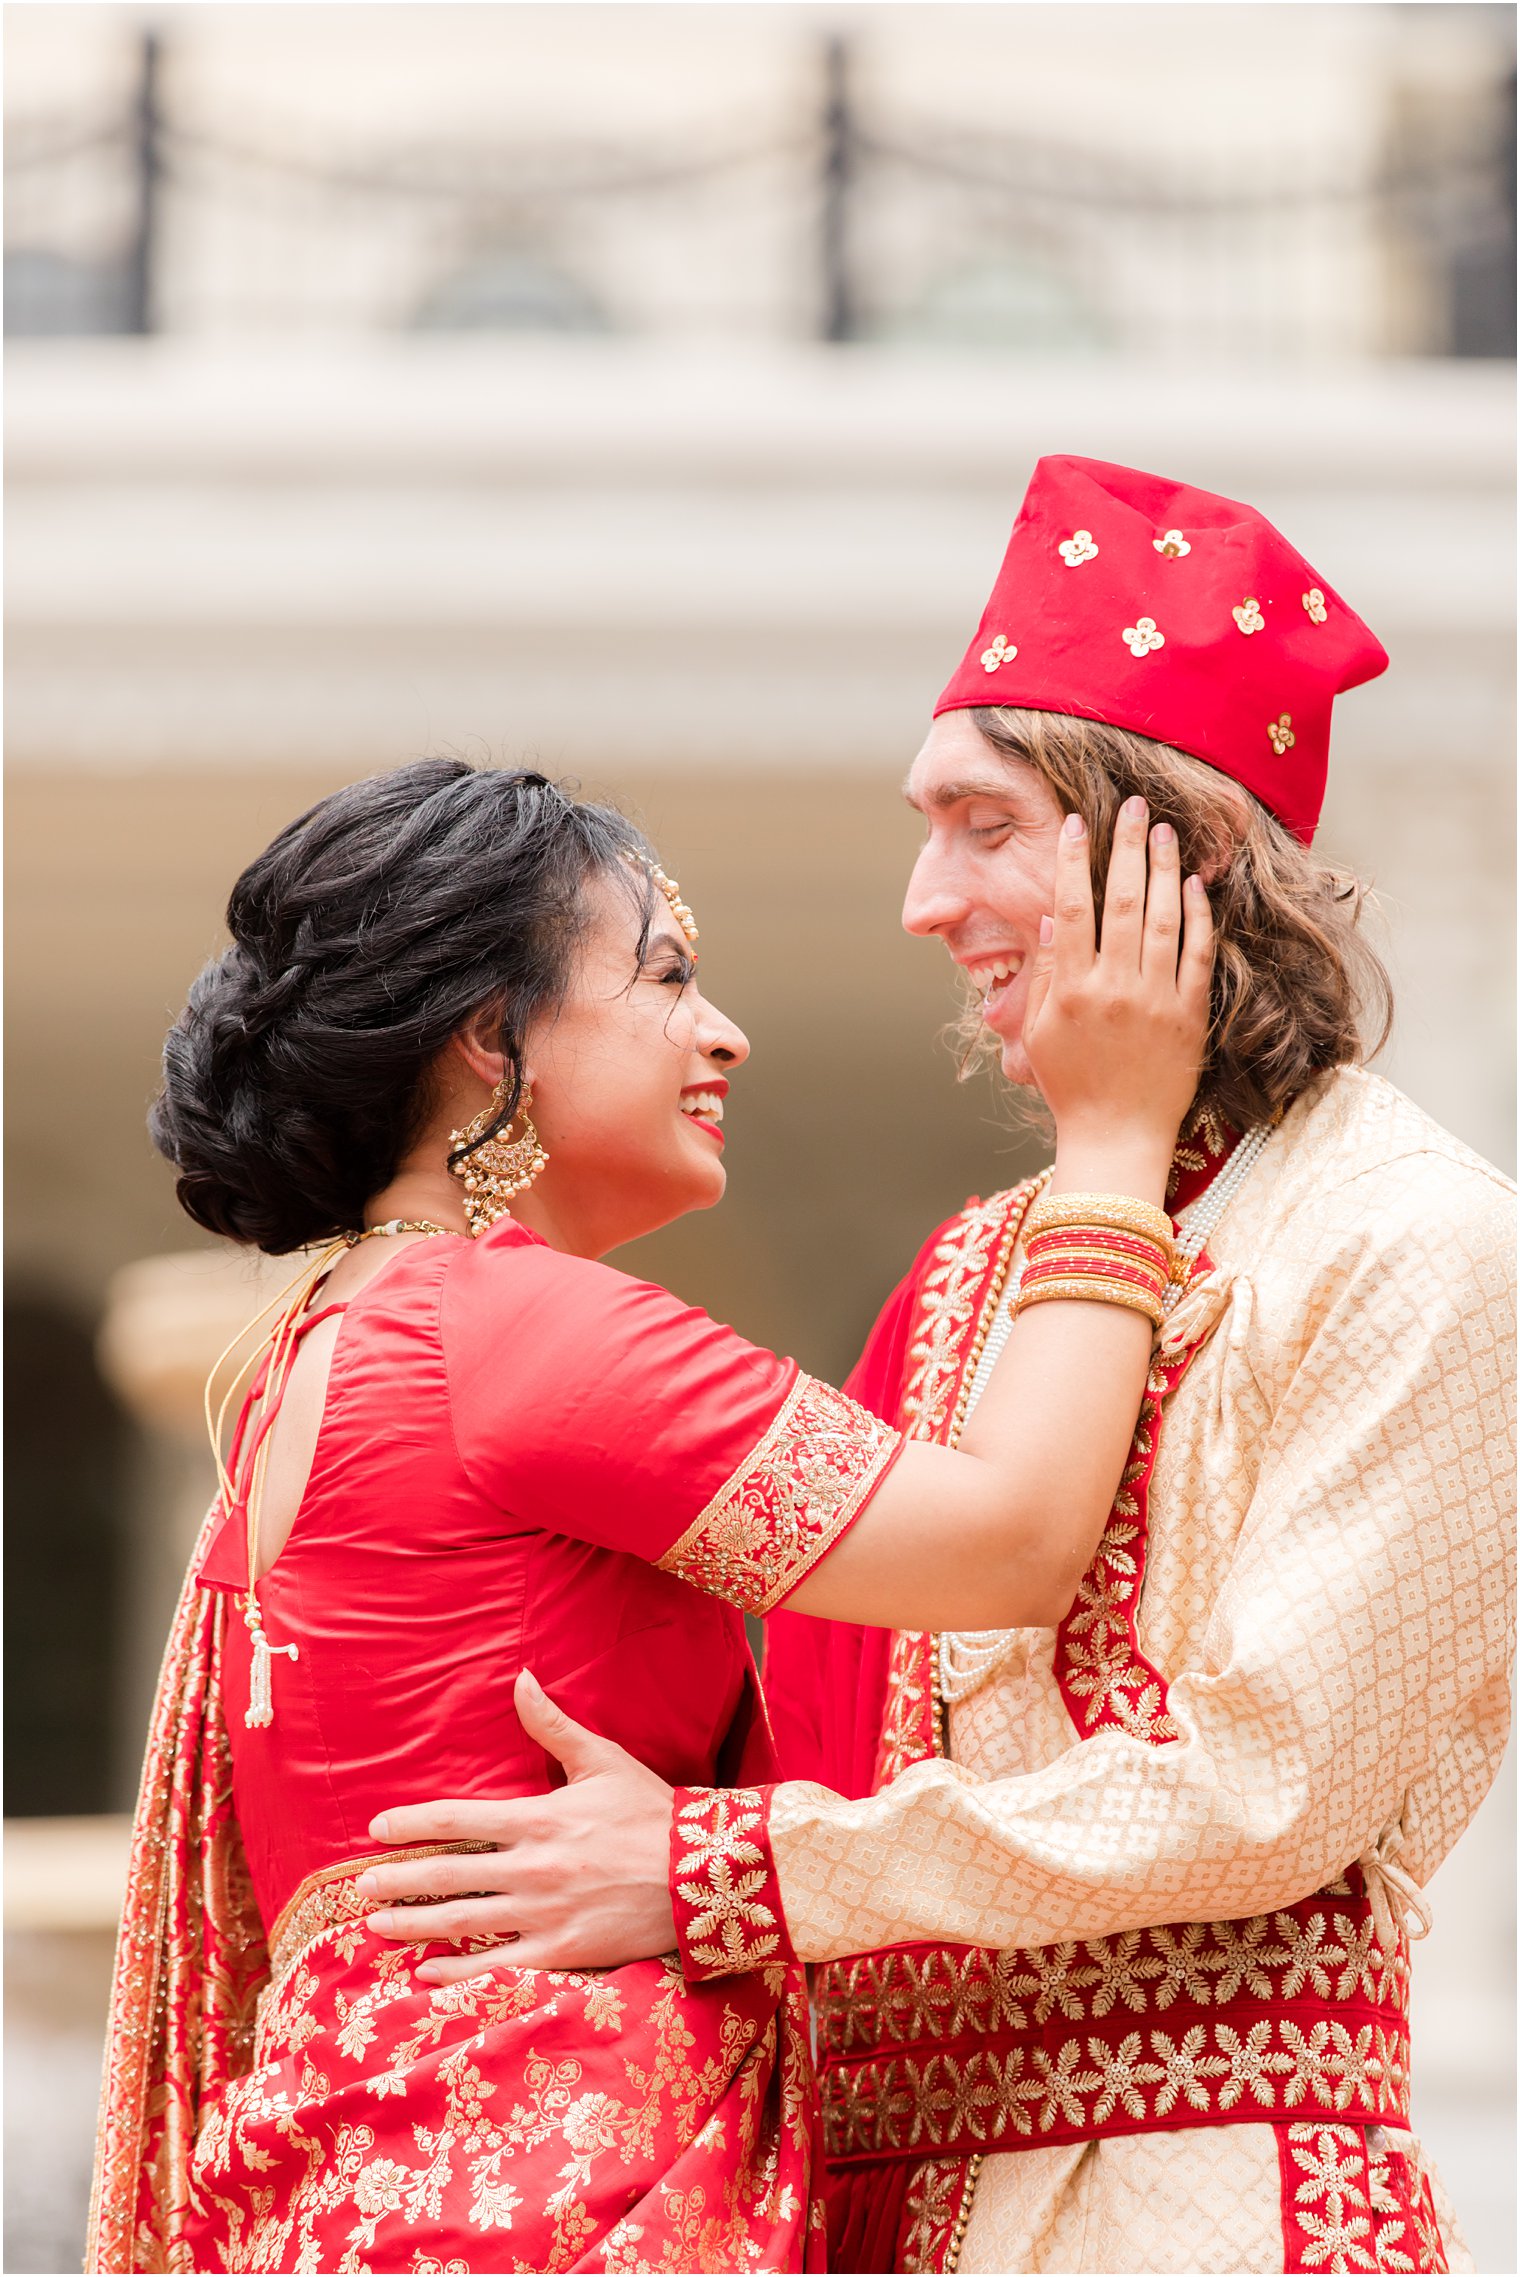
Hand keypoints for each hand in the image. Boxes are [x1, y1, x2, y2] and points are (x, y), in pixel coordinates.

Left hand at [355, 1670, 677, 1984]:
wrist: (703, 1871)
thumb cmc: (652, 1811)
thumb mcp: (603, 1760)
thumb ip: (553, 1725)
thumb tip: (521, 1678)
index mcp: (537, 1819)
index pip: (456, 1818)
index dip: (411, 1824)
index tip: (377, 1829)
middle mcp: (531, 1868)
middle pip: (447, 1875)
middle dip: (398, 1880)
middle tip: (359, 1887)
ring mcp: (544, 1914)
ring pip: (462, 1923)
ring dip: (414, 1925)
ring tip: (377, 1926)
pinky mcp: (562, 1952)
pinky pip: (498, 1965)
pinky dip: (458, 1972)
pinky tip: (428, 1974)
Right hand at [1022, 798, 1212, 1193]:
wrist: (1117, 1137)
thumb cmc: (1072, 1088)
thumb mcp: (1040, 1033)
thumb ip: (1047, 973)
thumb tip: (1052, 917)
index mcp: (1073, 989)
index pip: (1073, 906)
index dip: (1075, 860)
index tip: (1077, 823)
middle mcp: (1116, 987)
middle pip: (1123, 899)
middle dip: (1128, 846)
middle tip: (1134, 805)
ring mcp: (1158, 999)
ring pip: (1165, 917)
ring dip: (1165, 868)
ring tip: (1164, 830)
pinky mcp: (1191, 1014)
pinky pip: (1198, 953)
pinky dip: (1199, 915)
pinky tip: (1195, 883)